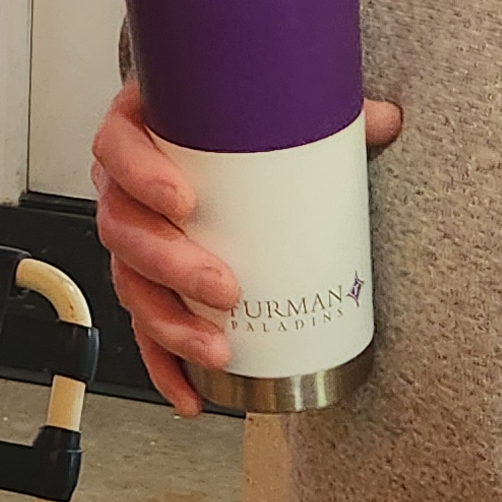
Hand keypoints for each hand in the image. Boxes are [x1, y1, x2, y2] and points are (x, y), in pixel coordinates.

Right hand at [91, 83, 403, 415]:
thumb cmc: (226, 127)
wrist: (213, 142)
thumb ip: (323, 110)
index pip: (116, 146)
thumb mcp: (266, 109)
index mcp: (140, 132)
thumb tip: (385, 119)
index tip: (184, 200)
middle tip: (224, 283)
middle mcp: (125, 189)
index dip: (140, 175)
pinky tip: (193, 393)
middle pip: (122, 228)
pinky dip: (165, 366)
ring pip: (129, 285)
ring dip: (169, 322)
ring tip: (217, 345)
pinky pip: (144, 330)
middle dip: (169, 264)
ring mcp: (133, 241)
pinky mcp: (148, 286)